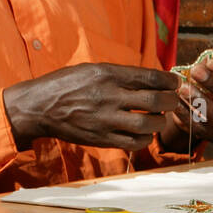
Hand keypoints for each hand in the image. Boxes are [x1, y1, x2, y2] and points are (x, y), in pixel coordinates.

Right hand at [2, 62, 179, 150]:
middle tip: (171, 100)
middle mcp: (108, 96)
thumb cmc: (65, 84)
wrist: (39, 107)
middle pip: (155, 101)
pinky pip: (134, 142)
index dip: (169, 80)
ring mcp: (105, 120)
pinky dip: (146, 138)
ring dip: (160, 121)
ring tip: (158, 117)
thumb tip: (151, 79)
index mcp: (107, 75)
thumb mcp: (91, 69)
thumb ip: (120, 74)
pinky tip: (143, 132)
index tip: (174, 82)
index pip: (151, 77)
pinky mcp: (101, 138)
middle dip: (171, 101)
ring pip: (148, 124)